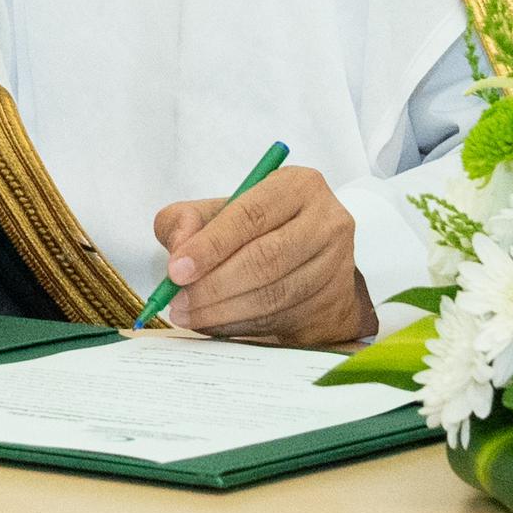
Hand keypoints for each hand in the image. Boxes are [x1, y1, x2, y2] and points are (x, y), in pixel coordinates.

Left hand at [148, 167, 374, 344]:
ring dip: (223, 312)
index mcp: (298, 186)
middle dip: (213, 285)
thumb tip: (179, 247)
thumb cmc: (256, 230)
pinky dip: (240, 326)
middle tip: (177, 301)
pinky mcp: (335, 302)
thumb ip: (186, 220)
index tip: (176, 271)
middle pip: (265, 259)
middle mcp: (327, 222)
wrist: (306, 260)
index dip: (210, 245)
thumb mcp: (218, 211)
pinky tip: (214, 324)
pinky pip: (281, 319)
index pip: (251, 215)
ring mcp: (336, 264)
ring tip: (188, 315)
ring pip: (274, 295)